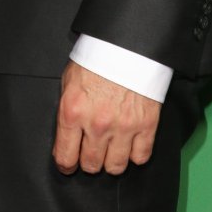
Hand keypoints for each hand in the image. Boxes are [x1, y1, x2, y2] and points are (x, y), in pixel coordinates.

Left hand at [52, 61, 160, 175]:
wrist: (127, 43)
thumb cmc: (97, 58)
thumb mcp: (70, 79)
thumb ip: (68, 109)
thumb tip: (66, 135)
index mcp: (73, 111)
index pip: (66, 157)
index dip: (66, 164)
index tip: (69, 164)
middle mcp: (97, 123)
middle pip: (91, 165)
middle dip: (89, 160)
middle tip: (91, 150)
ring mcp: (123, 126)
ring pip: (115, 167)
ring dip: (111, 160)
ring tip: (110, 148)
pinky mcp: (146, 125)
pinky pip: (140, 157)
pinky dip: (134, 154)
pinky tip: (129, 142)